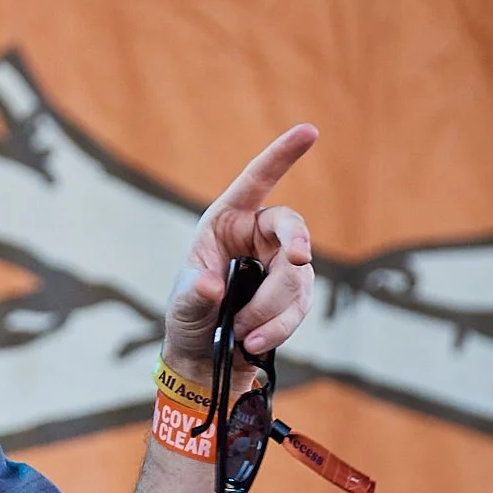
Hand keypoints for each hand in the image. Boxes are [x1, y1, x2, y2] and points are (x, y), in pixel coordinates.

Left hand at [162, 125, 318, 381]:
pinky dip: (278, 327)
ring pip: (296, 276)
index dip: (282, 156)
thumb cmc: (188, 319)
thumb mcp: (182, 306)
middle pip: (290, 227)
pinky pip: (300, 306)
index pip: (256, 182)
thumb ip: (196, 294)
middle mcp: (257, 237)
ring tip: (240, 334)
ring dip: (271, 308)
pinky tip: (252, 342)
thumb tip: (213, 287)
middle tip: (297, 259)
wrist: (203, 361)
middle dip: (296, 241)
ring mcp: (280, 265)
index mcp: (225, 223)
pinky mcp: (295, 295)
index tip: (309, 131)